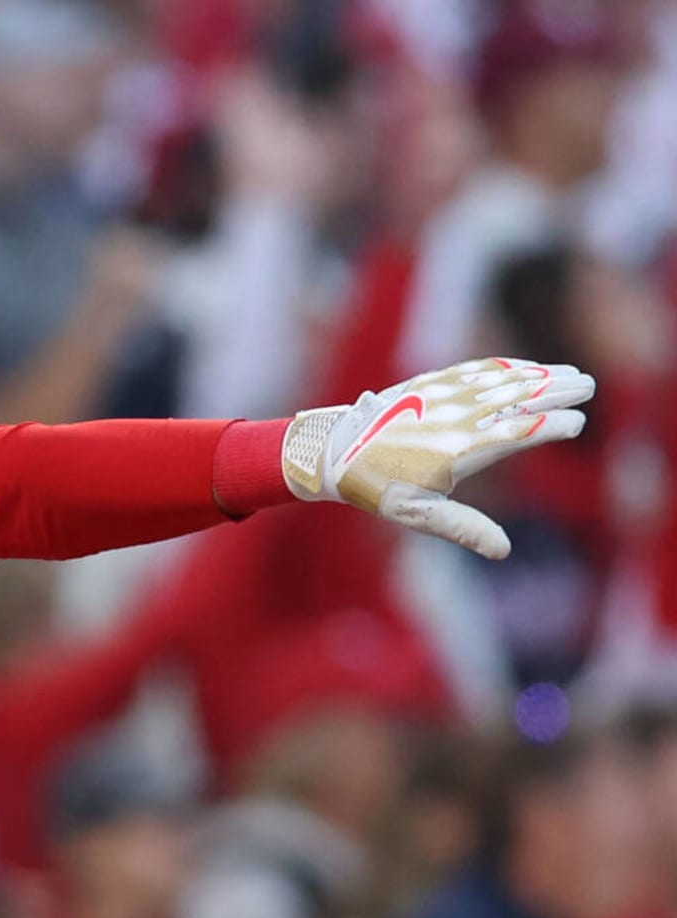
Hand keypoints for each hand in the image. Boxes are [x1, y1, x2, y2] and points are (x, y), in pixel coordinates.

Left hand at [283, 358, 595, 558]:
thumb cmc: (375, 488)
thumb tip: (504, 550)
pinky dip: (501, 367)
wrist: (329, 451)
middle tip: (588, 386)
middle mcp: (452, 418)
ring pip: (496, 381)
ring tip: (567, 372)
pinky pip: (470, 370)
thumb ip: (464, 528)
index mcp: (457, 450)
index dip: (549, 426)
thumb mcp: (418, 515)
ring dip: (535, 374)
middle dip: (554, 390)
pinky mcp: (424, 384)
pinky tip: (521, 366)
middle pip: (514, 398)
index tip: (577, 424)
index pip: (515, 433)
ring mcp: (438, 396)